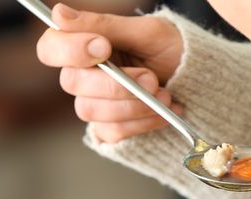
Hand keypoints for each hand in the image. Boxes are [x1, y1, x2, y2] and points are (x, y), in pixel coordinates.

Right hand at [36, 3, 184, 142]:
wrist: (200, 82)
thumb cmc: (171, 50)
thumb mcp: (146, 32)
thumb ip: (103, 24)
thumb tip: (58, 14)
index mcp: (84, 45)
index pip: (51, 48)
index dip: (71, 50)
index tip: (104, 47)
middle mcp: (83, 75)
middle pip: (72, 83)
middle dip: (116, 83)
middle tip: (151, 78)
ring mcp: (95, 104)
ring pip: (92, 110)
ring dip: (134, 105)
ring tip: (164, 95)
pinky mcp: (110, 128)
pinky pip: (112, 132)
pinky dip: (142, 123)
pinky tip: (163, 112)